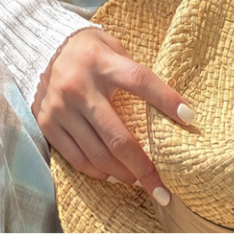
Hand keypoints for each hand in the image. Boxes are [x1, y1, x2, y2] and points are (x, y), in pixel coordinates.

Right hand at [32, 21, 195, 204]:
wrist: (43, 46)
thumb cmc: (90, 50)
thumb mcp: (114, 48)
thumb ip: (135, 73)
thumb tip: (170, 107)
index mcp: (101, 62)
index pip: (140, 81)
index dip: (167, 100)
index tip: (190, 119)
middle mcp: (78, 86)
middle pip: (118, 136)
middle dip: (143, 167)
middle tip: (162, 188)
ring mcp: (60, 107)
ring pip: (97, 154)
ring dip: (122, 174)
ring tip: (140, 182)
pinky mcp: (47, 123)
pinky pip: (76, 158)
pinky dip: (98, 172)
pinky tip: (113, 176)